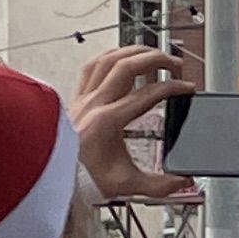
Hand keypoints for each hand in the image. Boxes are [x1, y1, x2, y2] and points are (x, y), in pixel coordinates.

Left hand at [72, 46, 199, 206]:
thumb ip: (161, 185)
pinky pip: (91, 67)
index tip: (187, 88)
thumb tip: (184, 182)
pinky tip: (121, 57)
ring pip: (108, 59)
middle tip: (175, 65)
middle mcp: (94, 104)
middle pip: (128, 65)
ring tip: (152, 54)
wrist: (52, 179)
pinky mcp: (76, 99)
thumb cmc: (81, 179)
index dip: (173, 87)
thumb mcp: (127, 185)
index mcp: (108, 122)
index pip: (148, 93)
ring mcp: (83, 99)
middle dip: (157, 59)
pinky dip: (109, 56)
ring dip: (134, 52)